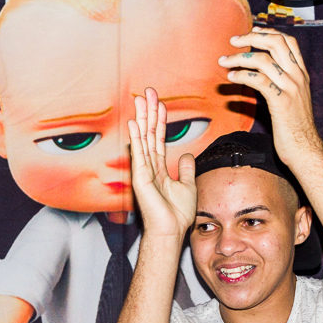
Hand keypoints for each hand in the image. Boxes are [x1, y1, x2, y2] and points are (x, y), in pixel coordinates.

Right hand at [127, 88, 197, 238]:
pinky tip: (134, 123)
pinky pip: (139, 153)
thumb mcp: (188, 185)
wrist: (171, 231)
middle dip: (149, 112)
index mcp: (159, 168)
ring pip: (144, 139)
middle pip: (149, 133)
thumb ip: (186, 169)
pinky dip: (137, 137)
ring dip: (142, 118)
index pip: (159, 138)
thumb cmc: (177, 214)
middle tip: (147, 92)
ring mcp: (143, 171)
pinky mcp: (140, 178)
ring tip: (140, 99)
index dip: (160, 119)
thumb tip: (187, 155)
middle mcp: (149, 166)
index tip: (159, 102)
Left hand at [218, 27, 322, 168]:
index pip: (288, 42)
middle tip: (233, 41)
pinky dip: (242, 75)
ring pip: (264, 59)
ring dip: (239, 57)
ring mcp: (291, 88)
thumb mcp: (290, 102)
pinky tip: (231, 78)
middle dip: (252, 37)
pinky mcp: (281, 101)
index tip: (252, 32)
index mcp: (301, 75)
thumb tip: (259, 79)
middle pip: (276, 43)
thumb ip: (279, 86)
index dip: (269, 33)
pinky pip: (259, 80)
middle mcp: (298, 77)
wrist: (306, 149)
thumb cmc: (294, 130)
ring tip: (224, 61)